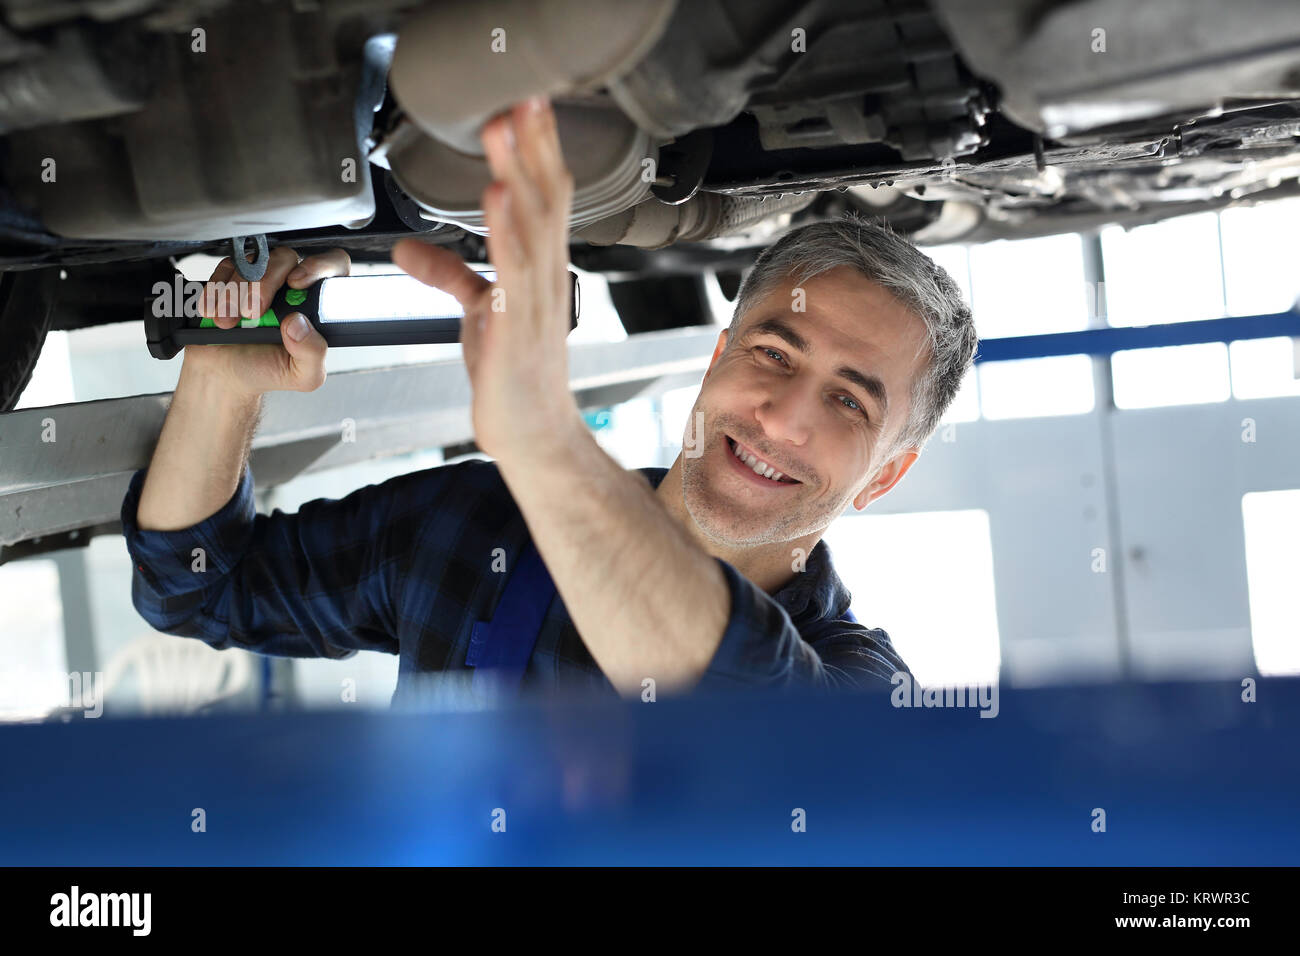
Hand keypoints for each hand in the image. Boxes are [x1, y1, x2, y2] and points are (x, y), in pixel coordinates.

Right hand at [180, 246, 349, 397]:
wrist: (227, 373)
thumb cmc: (269, 369)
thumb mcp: (302, 375)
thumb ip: (312, 353)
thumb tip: (300, 324)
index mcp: (317, 303)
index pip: (333, 264)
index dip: (318, 265)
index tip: (296, 283)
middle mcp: (292, 285)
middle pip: (286, 259)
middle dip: (264, 284)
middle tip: (251, 312)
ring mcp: (261, 277)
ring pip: (253, 261)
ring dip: (235, 290)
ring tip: (227, 322)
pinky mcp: (232, 276)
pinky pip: (225, 267)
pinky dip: (215, 290)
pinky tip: (213, 312)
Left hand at [392, 95, 579, 462]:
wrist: (531, 435)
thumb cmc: (513, 377)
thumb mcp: (476, 313)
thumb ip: (448, 273)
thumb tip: (408, 245)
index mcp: (538, 270)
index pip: (542, 198)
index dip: (536, 151)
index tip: (526, 107)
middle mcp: (544, 278)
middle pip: (545, 199)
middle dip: (534, 146)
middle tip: (523, 95)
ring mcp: (535, 301)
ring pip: (532, 225)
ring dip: (519, 172)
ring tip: (504, 129)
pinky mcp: (517, 327)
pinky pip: (514, 271)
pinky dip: (506, 231)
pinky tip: (497, 197)